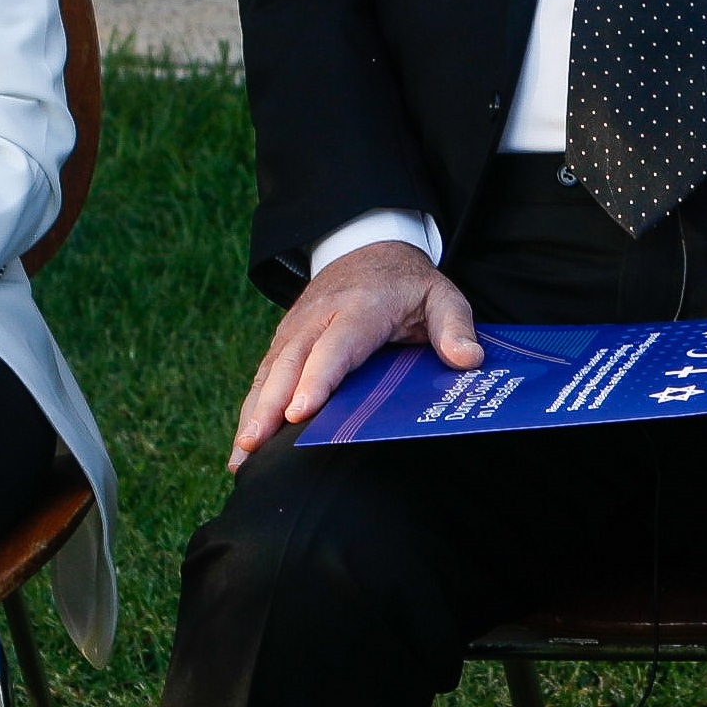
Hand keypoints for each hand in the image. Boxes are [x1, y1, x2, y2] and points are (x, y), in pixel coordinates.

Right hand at [232, 241, 481, 469]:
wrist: (369, 247)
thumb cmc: (409, 284)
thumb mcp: (442, 295)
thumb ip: (455, 326)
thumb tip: (467, 360)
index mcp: (360, 308)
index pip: (336, 346)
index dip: (316, 379)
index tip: (300, 412)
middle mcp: (319, 317)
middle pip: (290, 363)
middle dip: (270, 405)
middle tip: (253, 446)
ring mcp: (296, 328)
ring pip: (269, 371)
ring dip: (252, 413)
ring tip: (240, 458)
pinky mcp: (284, 340)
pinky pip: (264, 374)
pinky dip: (251, 407)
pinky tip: (243, 445)